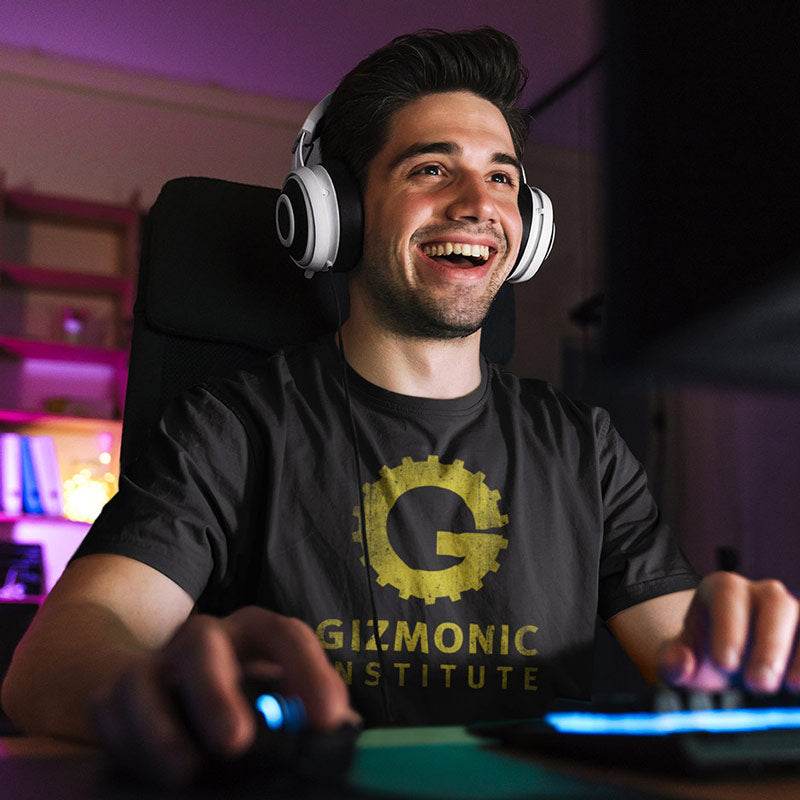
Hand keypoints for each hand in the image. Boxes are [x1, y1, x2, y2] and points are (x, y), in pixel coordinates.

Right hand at [90, 606, 358, 784]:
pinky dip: (124, 745)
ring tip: (184, 773)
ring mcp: (154, 663)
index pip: (286, 635)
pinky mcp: (113, 693)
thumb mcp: (278, 693)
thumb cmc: (243, 693)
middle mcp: (203, 638)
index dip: (309, 672)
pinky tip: (144, 774)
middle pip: (203, 645)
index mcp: (254, 631)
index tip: (329, 719)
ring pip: (143, 679)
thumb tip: (342, 738)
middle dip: (216, 693)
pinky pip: (108, 714)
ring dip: (160, 729)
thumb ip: (304, 712)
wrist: (166, 677)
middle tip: (236, 742)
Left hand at [659, 571, 799, 692]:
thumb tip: (679, 664)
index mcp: (723, 589)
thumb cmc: (702, 656)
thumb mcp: (681, 659)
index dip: (728, 626)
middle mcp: (762, 593)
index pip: (728, 593)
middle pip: (775, 603)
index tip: (724, 663)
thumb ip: (673, 661)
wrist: (725, 664)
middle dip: (769, 644)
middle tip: (757, 684)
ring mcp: (793, 612)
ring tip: (790, 687)